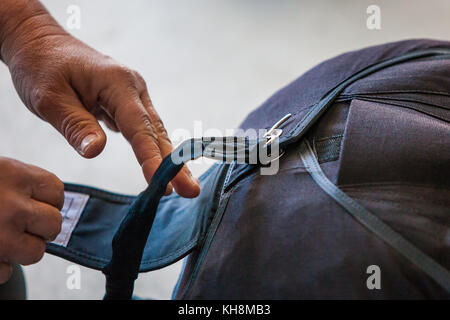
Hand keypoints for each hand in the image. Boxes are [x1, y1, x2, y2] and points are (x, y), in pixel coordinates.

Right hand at [0, 157, 63, 283]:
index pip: (57, 192)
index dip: (49, 200)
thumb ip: (25, 183)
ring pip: (36, 252)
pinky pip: (6, 273)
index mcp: (14, 175)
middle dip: (40, 227)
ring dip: (22, 248)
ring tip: (3, 236)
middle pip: (54, 225)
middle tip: (20, 222)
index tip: (34, 201)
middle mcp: (10, 205)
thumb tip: (56, 203)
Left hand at [2, 11, 199, 196]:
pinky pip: (145, 129)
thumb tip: (96, 152)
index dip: (152, 157)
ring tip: (185, 185)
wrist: (41, 43)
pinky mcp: (128, 103)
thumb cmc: (42, 67)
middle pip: (157, 131)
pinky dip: (155, 149)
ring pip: (155, 131)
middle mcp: (133, 88)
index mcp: (116, 83)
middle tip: (191, 191)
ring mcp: (133, 94)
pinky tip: (163, 167)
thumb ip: (75, 125)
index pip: (138, 126)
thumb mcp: (49, 98)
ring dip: (170, 159)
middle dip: (175, 164)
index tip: (164, 183)